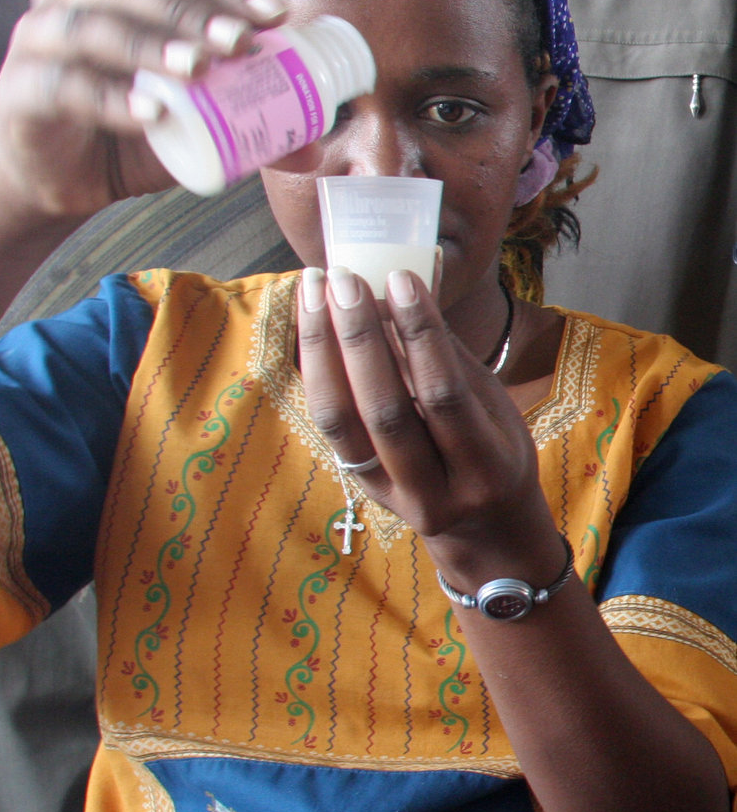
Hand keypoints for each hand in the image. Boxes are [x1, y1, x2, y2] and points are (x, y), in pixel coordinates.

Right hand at [0, 0, 288, 218]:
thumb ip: (247, 128)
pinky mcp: (24, 88)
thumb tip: (314, 145)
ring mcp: (43, 38)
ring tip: (199, 70)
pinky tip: (149, 112)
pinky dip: (111, 97)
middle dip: (196, 12)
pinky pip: (68, 85)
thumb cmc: (131, 138)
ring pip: (98, 27)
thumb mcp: (195, 129)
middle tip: (241, 42)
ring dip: (154, 45)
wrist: (63, 181)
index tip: (275, 15)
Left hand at [298, 266, 559, 585]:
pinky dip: (318, 372)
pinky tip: (313, 327)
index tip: (401, 279)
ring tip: (315, 291)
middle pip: (385, 411)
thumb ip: (450, 358)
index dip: (420, 335)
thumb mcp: (495, 410)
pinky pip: (330, 427)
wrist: (486, 533)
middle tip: (345, 279)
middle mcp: (436, 493)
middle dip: (360, 338)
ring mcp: (392, 496)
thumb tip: (407, 289)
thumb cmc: (498, 454)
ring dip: (324, 350)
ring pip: (343, 422)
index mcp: (485, 469)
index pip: (443, 396)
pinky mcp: (362, 488)